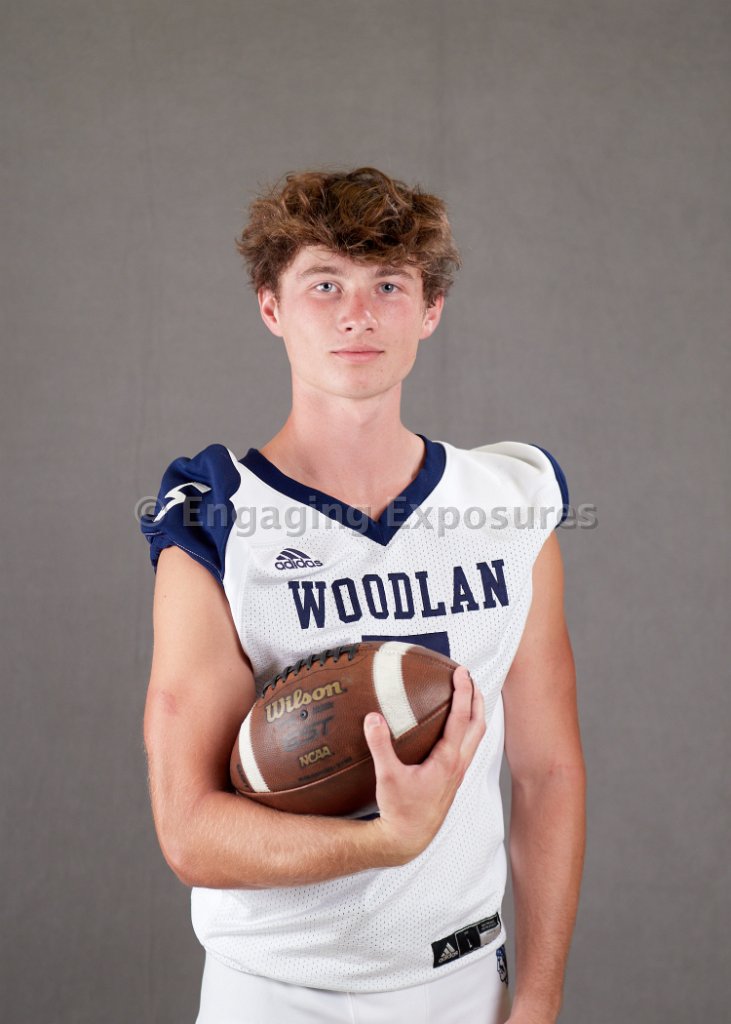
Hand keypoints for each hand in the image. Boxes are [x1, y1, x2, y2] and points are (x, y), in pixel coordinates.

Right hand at [363, 665, 484, 863]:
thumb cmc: (401, 811)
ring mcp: (457, 773)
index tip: (461, 672)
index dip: (463, 692)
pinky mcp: (451, 779)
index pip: (461, 718)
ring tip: (468, 697)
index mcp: (447, 760)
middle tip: (470, 678)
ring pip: (475, 737)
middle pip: (477, 724)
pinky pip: (466, 747)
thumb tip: (373, 717)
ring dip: (475, 714)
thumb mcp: (387, 776)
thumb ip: (380, 746)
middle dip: (476, 698)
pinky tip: (453, 729)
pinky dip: (466, 730)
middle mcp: (457, 765)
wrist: (408, 839)